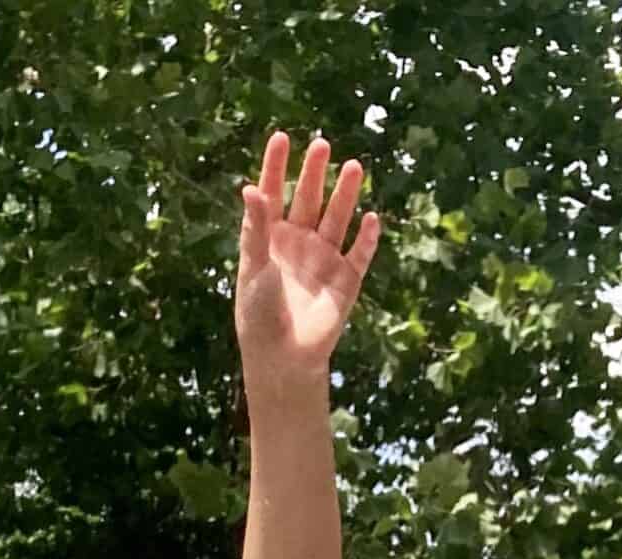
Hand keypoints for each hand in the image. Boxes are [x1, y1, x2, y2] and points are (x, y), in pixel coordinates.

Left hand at [235, 131, 380, 376]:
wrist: (282, 359)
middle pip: (308, 199)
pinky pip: (359, 254)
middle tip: (321, 144)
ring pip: (337, 219)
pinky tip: (371, 218)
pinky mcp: (346, 281)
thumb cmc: (259, 316)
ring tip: (353, 167)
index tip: (281, 137)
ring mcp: (323, 260)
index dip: (276, 167)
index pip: (273, 194)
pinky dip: (366, 238)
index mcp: (270, 240)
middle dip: (314, 172)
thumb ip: (256, 228)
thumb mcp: (254, 268)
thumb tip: (250, 188)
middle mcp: (298, 244)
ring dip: (345, 195)